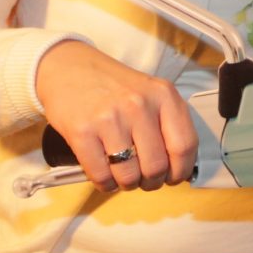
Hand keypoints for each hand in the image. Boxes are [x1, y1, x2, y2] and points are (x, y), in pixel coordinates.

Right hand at [34, 41, 197, 190]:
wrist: (68, 68)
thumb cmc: (113, 86)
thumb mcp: (150, 93)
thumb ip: (167, 123)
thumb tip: (179, 166)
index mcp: (163, 95)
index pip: (184, 145)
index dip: (180, 170)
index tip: (173, 177)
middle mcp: (139, 105)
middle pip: (156, 166)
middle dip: (151, 182)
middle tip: (143, 178)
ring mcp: (110, 119)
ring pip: (129, 176)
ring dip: (128, 184)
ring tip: (123, 174)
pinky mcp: (82, 132)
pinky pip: (101, 176)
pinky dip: (105, 183)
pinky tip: (104, 172)